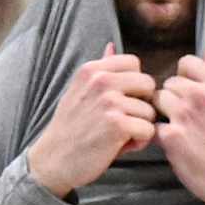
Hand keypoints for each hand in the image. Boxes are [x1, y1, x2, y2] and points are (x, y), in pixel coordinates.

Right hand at [28, 46, 157, 197]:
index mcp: (92, 70)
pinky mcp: (118, 125)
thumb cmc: (72, 127)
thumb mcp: (81, 90)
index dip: (135, 84)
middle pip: (147, 84)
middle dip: (142, 104)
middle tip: (126, 119)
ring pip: (149, 111)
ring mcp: (110, 102)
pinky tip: (122, 145)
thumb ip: (101, 69)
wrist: (55, 158)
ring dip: (140, 126)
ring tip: (119, 135)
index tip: (123, 100)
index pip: (134, 63)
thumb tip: (112, 45)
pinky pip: (148, 130)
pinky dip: (140, 142)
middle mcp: (101, 81)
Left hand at [154, 55, 204, 204]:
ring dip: (163, 113)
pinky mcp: (170, 137)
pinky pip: (154, 125)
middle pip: (169, 83)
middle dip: (173, 98)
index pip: (186, 63)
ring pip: (157, 101)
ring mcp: (183, 115)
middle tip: (183, 117)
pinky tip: (173, 144)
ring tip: (177, 128)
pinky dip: (160, 134)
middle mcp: (199, 96)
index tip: (187, 91)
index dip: (183, 77)